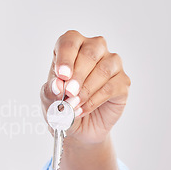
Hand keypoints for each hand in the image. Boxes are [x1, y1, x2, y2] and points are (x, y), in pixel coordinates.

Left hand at [40, 30, 130, 144]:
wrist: (77, 128)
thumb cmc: (61, 106)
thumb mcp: (48, 99)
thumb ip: (50, 90)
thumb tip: (57, 85)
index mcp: (72, 47)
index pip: (70, 41)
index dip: (65, 57)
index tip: (61, 75)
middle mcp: (94, 50)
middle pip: (90, 53)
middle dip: (77, 75)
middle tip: (68, 93)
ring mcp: (111, 64)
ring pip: (103, 69)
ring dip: (86, 90)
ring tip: (73, 105)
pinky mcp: (122, 81)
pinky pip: (112, 87)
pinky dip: (94, 101)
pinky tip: (82, 109)